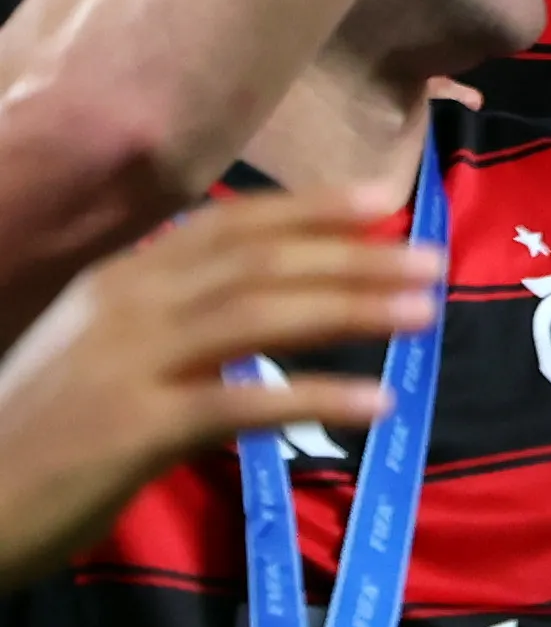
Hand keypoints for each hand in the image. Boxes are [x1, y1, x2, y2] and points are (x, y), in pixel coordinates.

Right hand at [0, 194, 448, 588]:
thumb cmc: (36, 429)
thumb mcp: (100, 352)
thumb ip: (169, 319)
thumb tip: (257, 299)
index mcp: (119, 280)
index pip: (228, 226)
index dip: (308, 209)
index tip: (383, 197)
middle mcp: (124, 304)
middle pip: (257, 263)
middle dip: (353, 257)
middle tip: (435, 261)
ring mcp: (128, 362)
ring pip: (258, 316)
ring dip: (350, 308)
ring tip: (425, 313)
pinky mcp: (135, 426)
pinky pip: (243, 402)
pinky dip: (315, 397)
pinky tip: (377, 403)